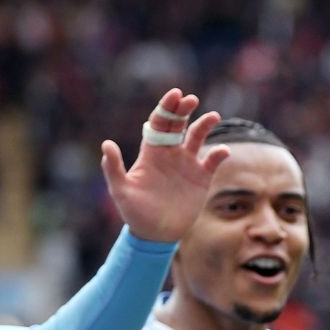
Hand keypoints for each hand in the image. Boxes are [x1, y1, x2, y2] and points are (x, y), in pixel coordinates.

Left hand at [101, 89, 229, 241]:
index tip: (175, 95)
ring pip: (197, 138)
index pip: (159, 123)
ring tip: (213, 116)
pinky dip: (219, 154)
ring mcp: (186, 165)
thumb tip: (107, 144)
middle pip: (177, 125)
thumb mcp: (121, 191)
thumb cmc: (134, 213)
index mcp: (151, 152)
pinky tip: (223, 151)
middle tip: (191, 99)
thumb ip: (114, 168)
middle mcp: (169, 154)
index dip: (166, 108)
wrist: (156, 234)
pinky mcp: (201, 179)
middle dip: (183, 110)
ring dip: (204, 125)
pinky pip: (212, 161)